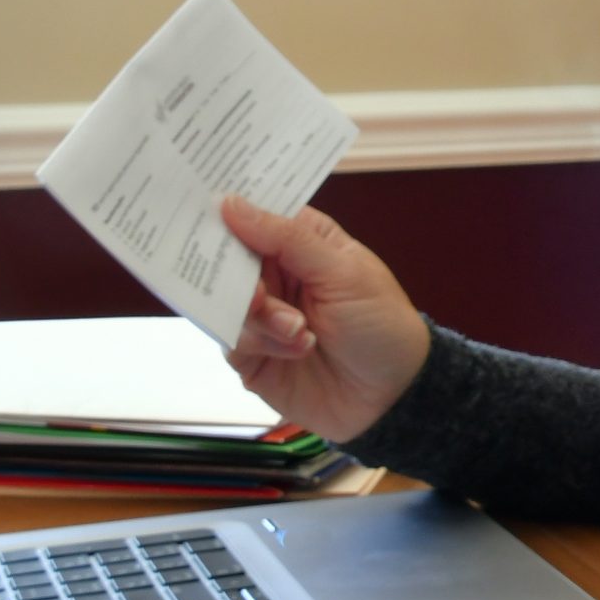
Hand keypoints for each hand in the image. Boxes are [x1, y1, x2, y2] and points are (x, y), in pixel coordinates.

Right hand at [218, 198, 431, 445]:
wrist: (391, 396)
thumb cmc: (380, 323)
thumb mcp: (343, 272)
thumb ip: (287, 239)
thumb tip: (230, 203)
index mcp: (300, 241)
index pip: (252, 214)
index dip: (228, 210)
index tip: (207, 210)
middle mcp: (275, 274)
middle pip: (227, 259)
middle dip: (240, 277)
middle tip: (261, 296)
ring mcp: (260, 314)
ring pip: (226, 302)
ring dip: (261, 318)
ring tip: (301, 332)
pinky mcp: (251, 354)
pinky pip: (231, 340)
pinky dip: (262, 344)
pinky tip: (298, 349)